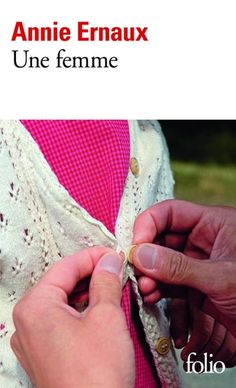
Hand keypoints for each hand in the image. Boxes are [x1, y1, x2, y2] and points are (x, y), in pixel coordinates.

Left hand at [11, 247, 134, 387]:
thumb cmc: (95, 375)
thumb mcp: (106, 317)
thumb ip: (106, 281)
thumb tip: (109, 262)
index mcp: (35, 307)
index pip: (65, 267)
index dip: (93, 257)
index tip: (113, 254)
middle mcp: (27, 322)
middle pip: (61, 284)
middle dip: (91, 275)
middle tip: (116, 270)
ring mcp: (34, 341)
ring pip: (63, 303)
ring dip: (88, 293)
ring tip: (112, 287)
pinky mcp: (45, 355)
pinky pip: (61, 322)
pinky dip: (81, 311)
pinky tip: (101, 310)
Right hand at [131, 200, 235, 337]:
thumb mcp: (222, 277)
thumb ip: (179, 266)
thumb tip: (140, 255)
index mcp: (214, 223)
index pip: (171, 212)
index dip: (149, 224)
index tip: (135, 245)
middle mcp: (203, 240)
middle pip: (162, 237)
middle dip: (146, 254)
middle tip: (136, 270)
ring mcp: (196, 263)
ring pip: (162, 261)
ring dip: (149, 274)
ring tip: (145, 288)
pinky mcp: (194, 286)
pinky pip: (168, 282)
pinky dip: (156, 288)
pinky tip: (151, 296)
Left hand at [169, 299, 235, 368]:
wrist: (202, 296)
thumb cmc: (189, 302)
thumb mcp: (180, 307)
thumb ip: (178, 323)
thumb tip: (178, 345)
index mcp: (206, 301)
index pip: (203, 330)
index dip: (194, 347)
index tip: (184, 357)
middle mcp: (223, 309)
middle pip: (216, 341)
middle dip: (202, 358)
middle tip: (190, 365)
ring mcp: (232, 319)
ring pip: (229, 347)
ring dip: (213, 361)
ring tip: (200, 366)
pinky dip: (227, 360)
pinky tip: (214, 362)